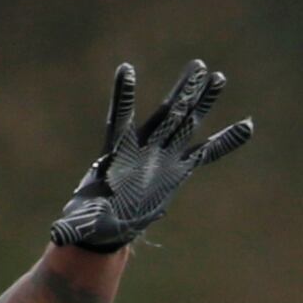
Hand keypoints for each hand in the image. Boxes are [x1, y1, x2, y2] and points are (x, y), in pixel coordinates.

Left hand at [51, 59, 253, 249]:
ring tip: (218, 77)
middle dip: (183, 91)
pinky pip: (206, 153)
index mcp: (119, 154)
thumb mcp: (82, 223)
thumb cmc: (91, 221)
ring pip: (186, 123)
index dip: (123, 96)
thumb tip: (55, 236)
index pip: (121, 119)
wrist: (107, 225)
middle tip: (198, 65)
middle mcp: (144, 148)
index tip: (126, 69)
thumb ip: (73, 226)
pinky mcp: (179, 170)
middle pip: (166, 114)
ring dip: (203, 101)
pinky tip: (246, 126)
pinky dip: (225, 142)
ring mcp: (163, 156)